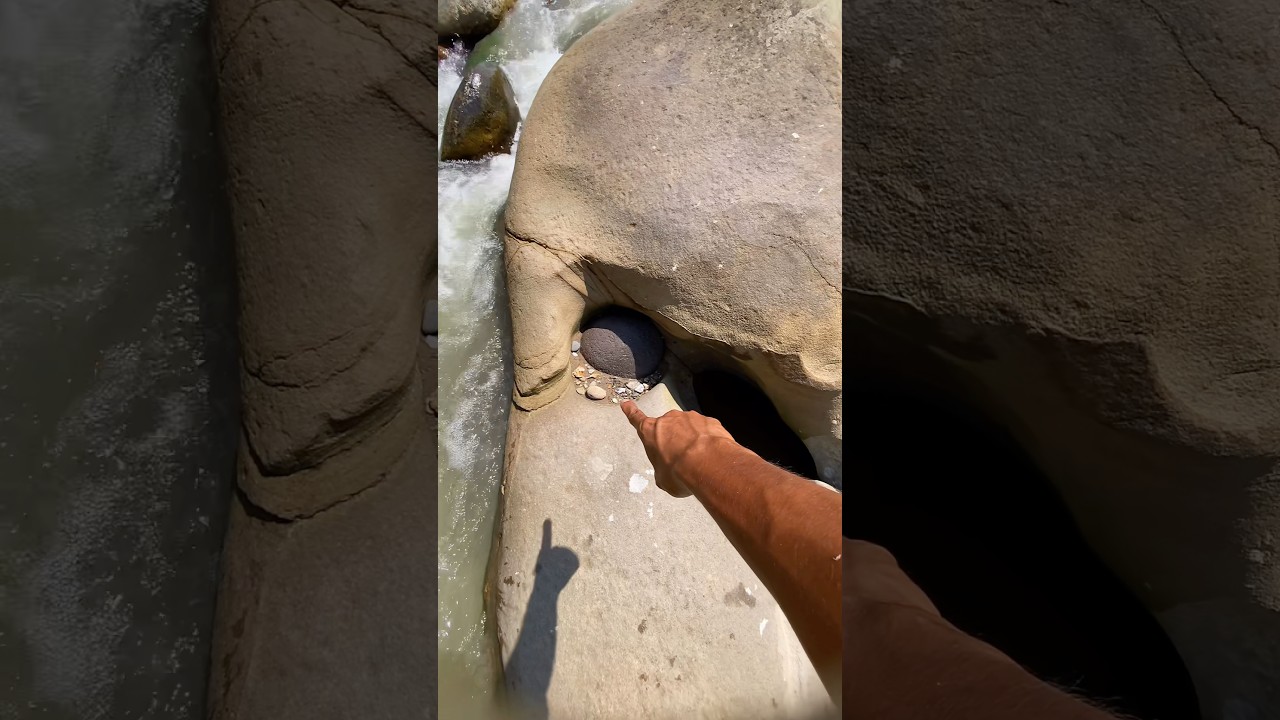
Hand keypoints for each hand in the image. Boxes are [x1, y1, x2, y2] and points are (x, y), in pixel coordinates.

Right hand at [620, 400, 736, 497]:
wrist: (708, 465)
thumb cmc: (679, 473)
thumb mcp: (663, 479)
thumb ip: (663, 470)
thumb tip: (670, 471)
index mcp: (652, 432)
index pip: (637, 419)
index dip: (631, 412)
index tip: (626, 404)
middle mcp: (670, 420)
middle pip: (669, 428)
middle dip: (674, 440)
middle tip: (682, 459)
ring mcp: (691, 418)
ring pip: (690, 428)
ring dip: (693, 440)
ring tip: (699, 459)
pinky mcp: (710, 421)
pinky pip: (707, 431)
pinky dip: (709, 440)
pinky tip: (712, 454)